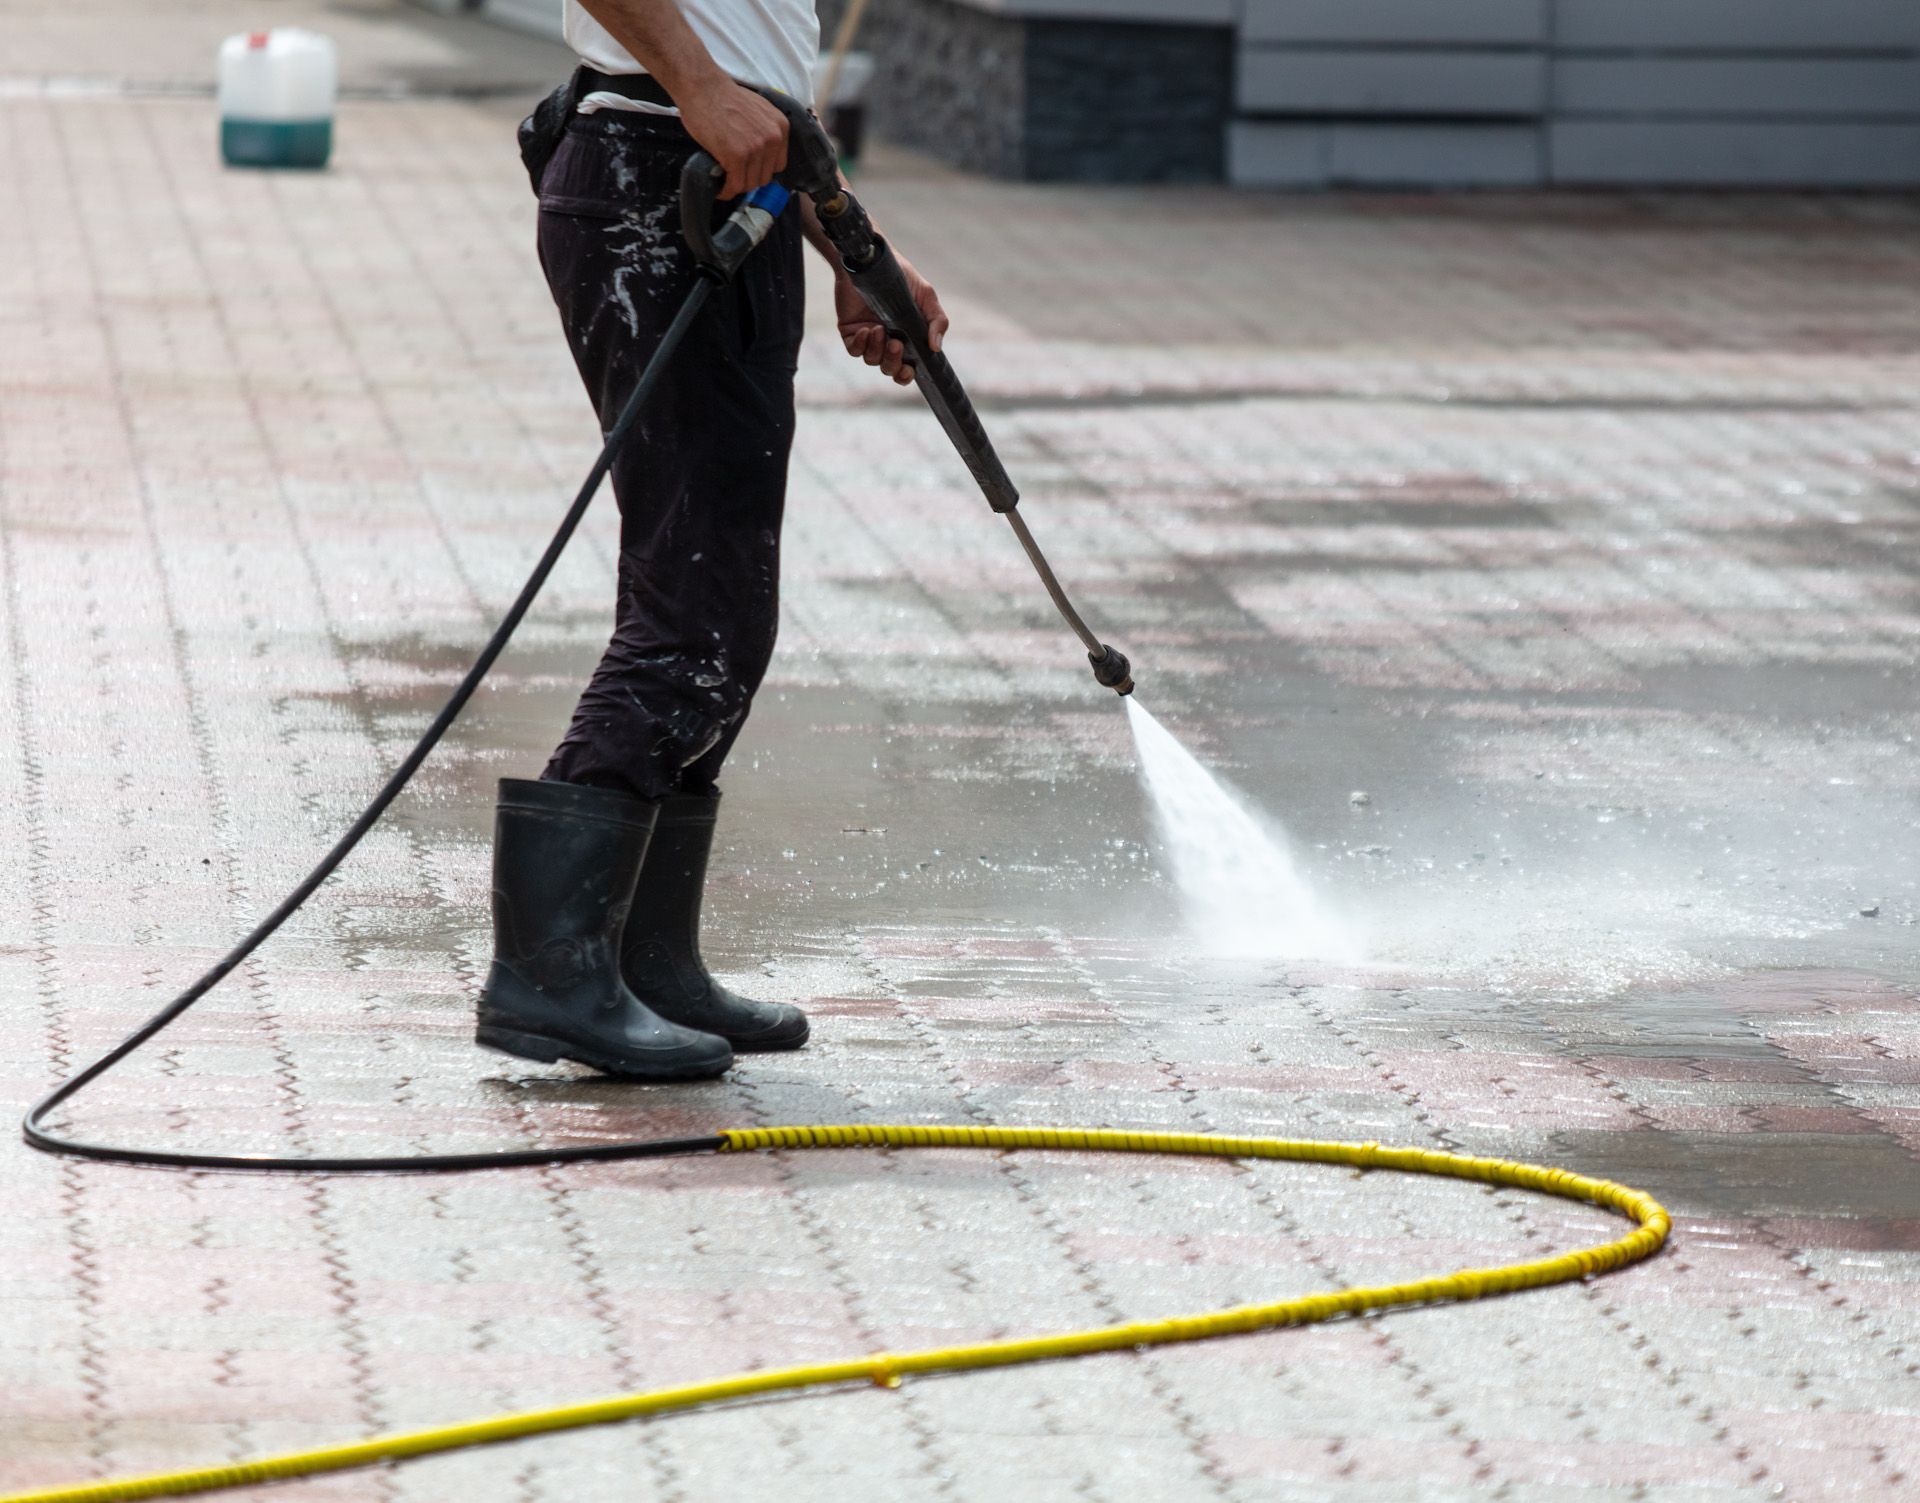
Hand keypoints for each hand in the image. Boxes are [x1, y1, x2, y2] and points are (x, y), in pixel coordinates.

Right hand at [677, 78, 788, 198]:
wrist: (703, 87)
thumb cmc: (723, 96)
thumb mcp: (757, 111)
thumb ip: (764, 131)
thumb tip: (760, 156)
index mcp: (780, 127)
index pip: (778, 164)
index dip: (761, 170)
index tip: (749, 171)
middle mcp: (772, 138)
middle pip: (765, 177)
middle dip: (748, 179)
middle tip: (734, 177)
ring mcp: (755, 148)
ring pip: (750, 184)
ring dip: (736, 186)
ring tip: (725, 182)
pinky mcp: (737, 156)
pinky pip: (735, 185)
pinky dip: (726, 190)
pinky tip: (720, 189)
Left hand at [835, 259, 948, 386]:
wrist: (871, 260)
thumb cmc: (901, 276)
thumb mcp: (926, 296)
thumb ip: (937, 321)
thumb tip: (936, 348)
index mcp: (907, 338)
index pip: (907, 368)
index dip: (906, 375)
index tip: (910, 370)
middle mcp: (887, 342)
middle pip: (890, 369)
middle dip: (893, 362)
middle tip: (895, 343)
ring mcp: (868, 338)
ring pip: (872, 360)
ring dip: (877, 349)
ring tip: (879, 328)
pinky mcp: (850, 332)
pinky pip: (854, 350)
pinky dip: (861, 345)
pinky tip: (865, 330)